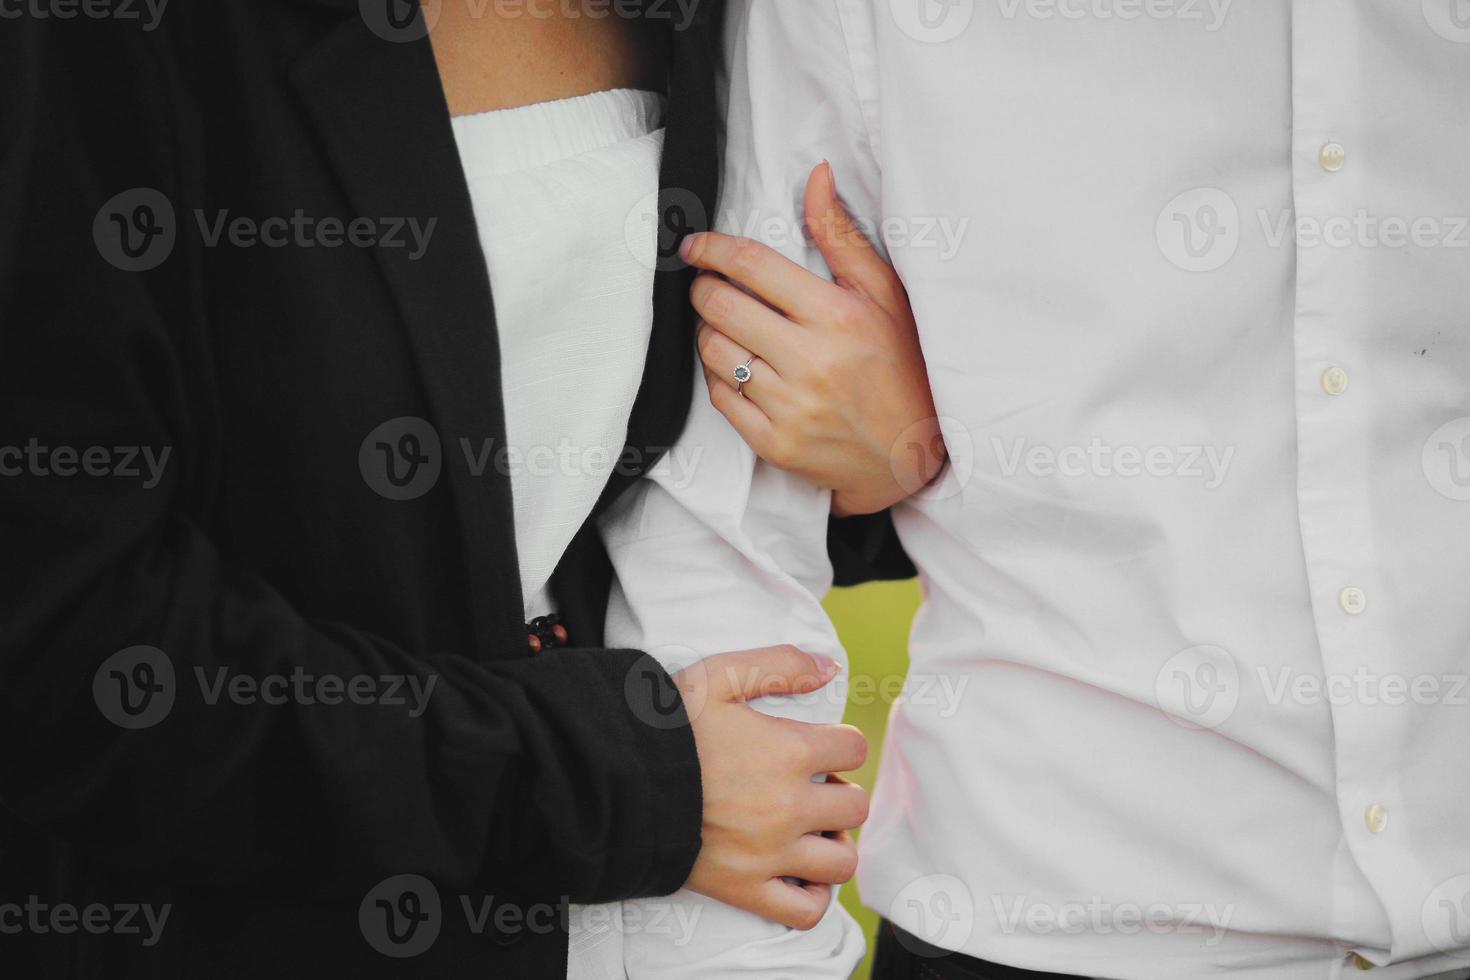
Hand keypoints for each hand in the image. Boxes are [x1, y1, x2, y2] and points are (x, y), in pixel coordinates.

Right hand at [675, 646, 868, 929]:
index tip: (817, 748)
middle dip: (839, 793)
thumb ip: (778, 665)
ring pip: (841, 862)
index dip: (838, 745)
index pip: (853, 749)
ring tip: (809, 831)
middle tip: (810, 787)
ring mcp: (769, 854)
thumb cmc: (663, 727)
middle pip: (854, 806)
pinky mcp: (745, 889)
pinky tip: (799, 874)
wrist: (612, 779)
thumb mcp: (718, 677)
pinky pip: (806, 911)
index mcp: (788, 751)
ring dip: (833, 845)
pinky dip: (814, 897)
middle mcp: (788, 806)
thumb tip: (829, 669)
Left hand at [682, 162, 944, 515]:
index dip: (712, 249)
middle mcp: (811, 362)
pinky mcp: (775, 444)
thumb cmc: (902, 365)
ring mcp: (790, 407)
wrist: (913, 455)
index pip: (751, 266)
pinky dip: (719, 377)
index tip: (697, 246)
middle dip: (702, 288)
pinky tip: (739, 369)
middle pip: (720, 307)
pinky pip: (720, 399)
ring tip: (728, 328)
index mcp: (837, 316)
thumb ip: (842, 235)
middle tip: (709, 285)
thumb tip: (815, 177)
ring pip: (713, 352)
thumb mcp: (885, 294)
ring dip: (709, 332)